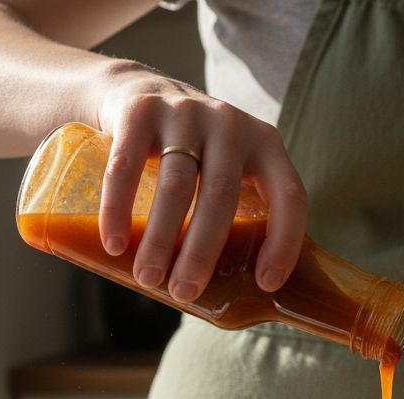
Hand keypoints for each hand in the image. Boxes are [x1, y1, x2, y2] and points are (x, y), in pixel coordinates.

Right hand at [94, 64, 307, 301]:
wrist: (136, 94)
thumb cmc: (191, 157)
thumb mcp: (226, 171)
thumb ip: (238, 215)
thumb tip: (241, 300)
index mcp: (266, 145)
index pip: (289, 196)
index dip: (284, 242)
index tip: (265, 284)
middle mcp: (232, 124)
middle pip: (222, 197)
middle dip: (202, 252)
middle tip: (183, 292)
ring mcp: (186, 112)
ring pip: (177, 185)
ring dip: (161, 238)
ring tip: (148, 278)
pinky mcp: (140, 109)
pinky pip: (126, 164)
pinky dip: (117, 208)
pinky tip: (114, 243)